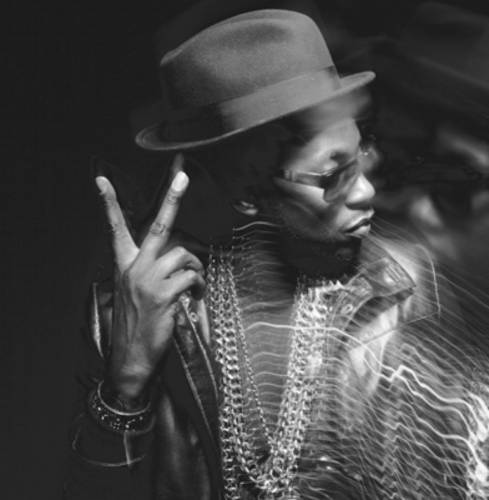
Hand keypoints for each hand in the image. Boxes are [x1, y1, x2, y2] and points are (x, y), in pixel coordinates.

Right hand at [95, 155, 204, 404]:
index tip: (102, 181)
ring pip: (184, 253)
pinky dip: (198, 284)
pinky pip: (191, 276)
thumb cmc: (137, 324)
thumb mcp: (136, 293)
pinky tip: (194, 295)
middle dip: (172, 198)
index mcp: (125, 265)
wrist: (131, 358)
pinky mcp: (163, 294)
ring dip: (196, 265)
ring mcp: (148, 279)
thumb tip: (181, 257)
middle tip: (183, 174)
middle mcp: (135, 267)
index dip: (109, 204)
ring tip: (195, 282)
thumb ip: (152, 271)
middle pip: (158, 226)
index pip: (116, 229)